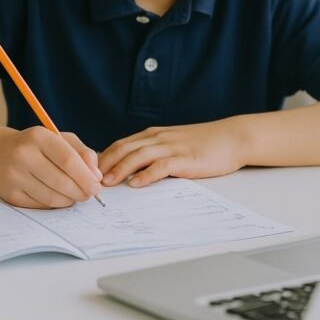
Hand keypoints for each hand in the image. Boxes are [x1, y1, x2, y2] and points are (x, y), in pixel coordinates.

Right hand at [0, 126, 102, 207]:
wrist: (0, 153)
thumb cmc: (37, 146)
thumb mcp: (60, 139)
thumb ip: (82, 153)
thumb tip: (96, 176)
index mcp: (38, 136)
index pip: (68, 160)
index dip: (86, 176)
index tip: (97, 187)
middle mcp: (22, 154)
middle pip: (61, 181)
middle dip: (80, 192)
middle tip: (88, 195)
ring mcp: (14, 175)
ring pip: (52, 197)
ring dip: (69, 200)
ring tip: (73, 194)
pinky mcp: (10, 194)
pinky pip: (41, 205)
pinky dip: (54, 204)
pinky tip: (57, 196)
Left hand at [98, 118, 246, 187]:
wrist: (231, 138)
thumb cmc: (202, 144)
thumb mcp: (172, 144)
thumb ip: (153, 152)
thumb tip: (130, 169)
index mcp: (153, 135)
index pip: (121, 144)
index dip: (104, 157)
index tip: (89, 170)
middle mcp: (158, 138)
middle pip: (124, 148)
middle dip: (105, 164)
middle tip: (89, 178)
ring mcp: (171, 147)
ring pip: (138, 156)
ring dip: (120, 169)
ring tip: (107, 183)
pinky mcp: (184, 159)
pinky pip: (160, 166)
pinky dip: (146, 175)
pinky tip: (135, 184)